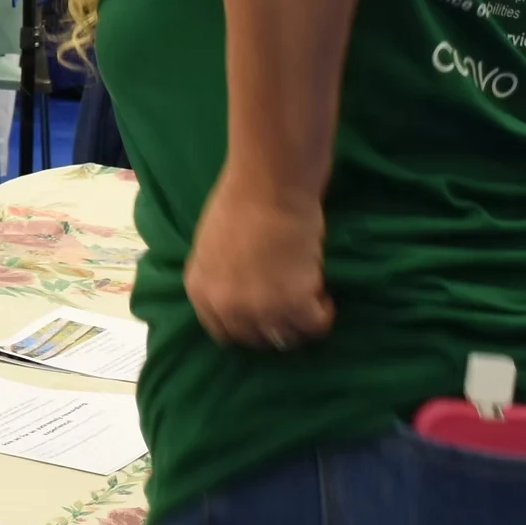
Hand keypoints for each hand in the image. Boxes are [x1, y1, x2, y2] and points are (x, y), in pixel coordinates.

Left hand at [184, 170, 333, 349]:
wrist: (270, 185)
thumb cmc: (241, 201)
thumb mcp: (212, 246)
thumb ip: (222, 276)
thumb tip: (239, 290)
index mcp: (201, 291)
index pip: (223, 332)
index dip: (247, 326)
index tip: (264, 316)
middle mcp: (225, 307)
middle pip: (255, 339)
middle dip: (274, 326)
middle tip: (292, 308)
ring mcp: (259, 309)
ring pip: (286, 338)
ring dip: (300, 322)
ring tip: (311, 300)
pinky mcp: (294, 303)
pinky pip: (315, 325)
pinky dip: (323, 313)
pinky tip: (324, 294)